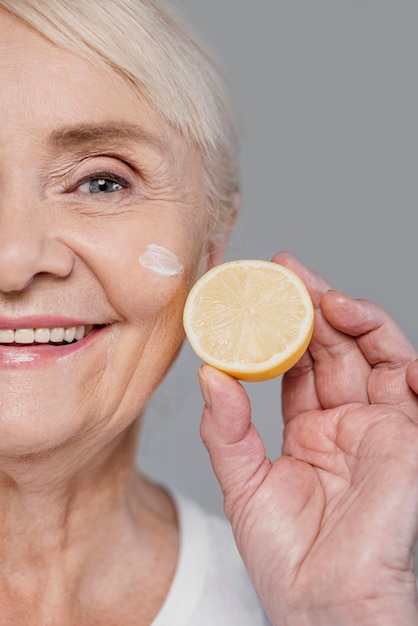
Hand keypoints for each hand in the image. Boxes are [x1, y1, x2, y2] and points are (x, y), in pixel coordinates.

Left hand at [199, 252, 417, 624]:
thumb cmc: (288, 559)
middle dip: (315, 305)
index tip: (259, 293)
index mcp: (311, 429)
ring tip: (324, 296)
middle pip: (337, 347)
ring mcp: (381, 428)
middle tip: (288, 271)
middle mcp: (348, 422)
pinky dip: (406, 359)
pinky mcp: (408, 442)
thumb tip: (209, 375)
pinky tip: (370, 330)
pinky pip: (417, 389)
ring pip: (376, 355)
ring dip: (355, 319)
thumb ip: (227, 431)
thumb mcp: (245, 484)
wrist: (324, 609)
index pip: (300, 362)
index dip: (283, 326)